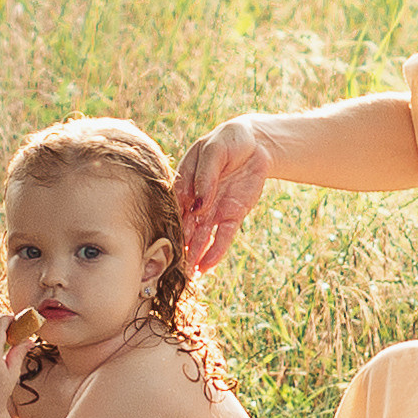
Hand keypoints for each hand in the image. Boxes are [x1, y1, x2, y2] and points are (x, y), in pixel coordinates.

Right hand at [174, 114, 274, 273]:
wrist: (256, 141)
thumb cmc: (228, 140)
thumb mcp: (215, 150)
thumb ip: (205, 175)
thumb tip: (198, 203)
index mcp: (185, 183)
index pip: (173, 209)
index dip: (168, 226)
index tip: (161, 245)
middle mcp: (197, 201)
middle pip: (186, 228)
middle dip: (179, 248)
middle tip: (171, 271)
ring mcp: (215, 209)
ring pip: (202, 237)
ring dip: (195, 256)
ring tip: (187, 276)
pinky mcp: (233, 214)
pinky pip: (224, 236)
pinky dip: (216, 251)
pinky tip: (207, 267)